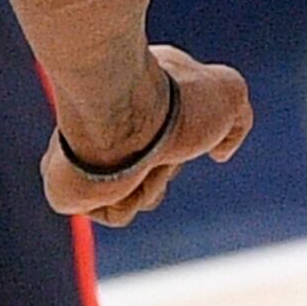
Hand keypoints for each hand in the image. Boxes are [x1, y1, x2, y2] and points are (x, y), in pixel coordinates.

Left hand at [40, 42, 252, 227]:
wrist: (123, 111)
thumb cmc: (172, 99)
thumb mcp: (229, 92)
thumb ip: (237, 119)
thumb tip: (219, 153)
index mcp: (137, 97)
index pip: (171, 139)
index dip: (186, 142)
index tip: (182, 129)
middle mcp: (110, 125)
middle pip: (160, 170)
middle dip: (167, 166)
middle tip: (160, 146)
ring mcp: (87, 156)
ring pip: (142, 195)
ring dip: (150, 183)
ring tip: (138, 159)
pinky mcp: (69, 188)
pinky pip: (116, 213)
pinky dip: (127, 199)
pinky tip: (119, 176)